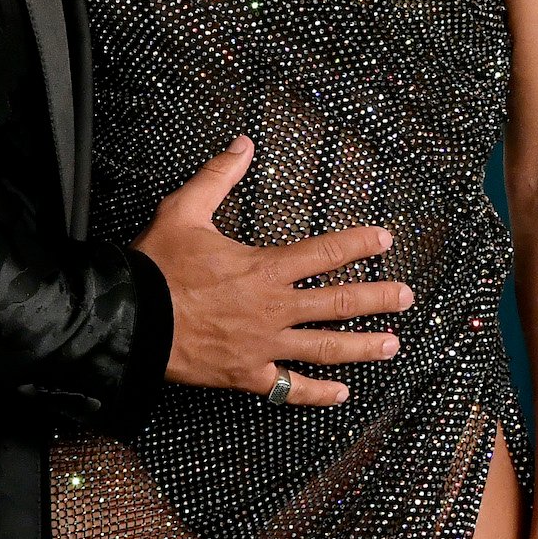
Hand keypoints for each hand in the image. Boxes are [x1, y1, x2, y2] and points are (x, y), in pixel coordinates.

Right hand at [132, 136, 412, 405]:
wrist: (131, 318)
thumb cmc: (157, 266)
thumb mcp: (184, 210)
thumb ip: (218, 177)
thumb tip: (242, 145)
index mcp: (264, 268)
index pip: (325, 253)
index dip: (359, 244)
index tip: (384, 240)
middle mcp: (273, 308)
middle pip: (338, 303)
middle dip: (377, 298)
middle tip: (406, 297)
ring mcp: (264, 345)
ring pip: (325, 347)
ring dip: (362, 346)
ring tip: (392, 345)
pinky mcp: (247, 374)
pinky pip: (290, 388)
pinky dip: (317, 392)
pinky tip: (341, 393)